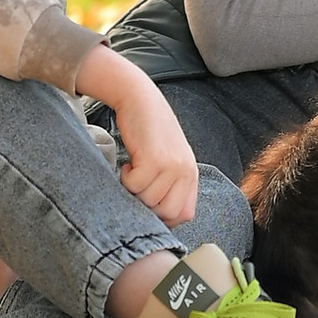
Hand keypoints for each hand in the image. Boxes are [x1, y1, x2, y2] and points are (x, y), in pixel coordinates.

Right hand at [76, 43, 201, 226]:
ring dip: (133, 189)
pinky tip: (128, 162)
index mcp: (192, 174)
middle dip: (146, 206)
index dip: (163, 217)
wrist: (140, 99)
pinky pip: (136, 185)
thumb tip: (157, 218)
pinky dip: (126, 178)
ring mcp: (172, 166)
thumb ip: (170, 186)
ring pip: (148, 200)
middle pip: (166, 213)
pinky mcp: (155, 159)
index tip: (147, 203)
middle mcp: (186, 171)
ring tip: (133, 169)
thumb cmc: (150, 132)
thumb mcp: (169, 160)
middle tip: (137, 185)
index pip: (184, 215)